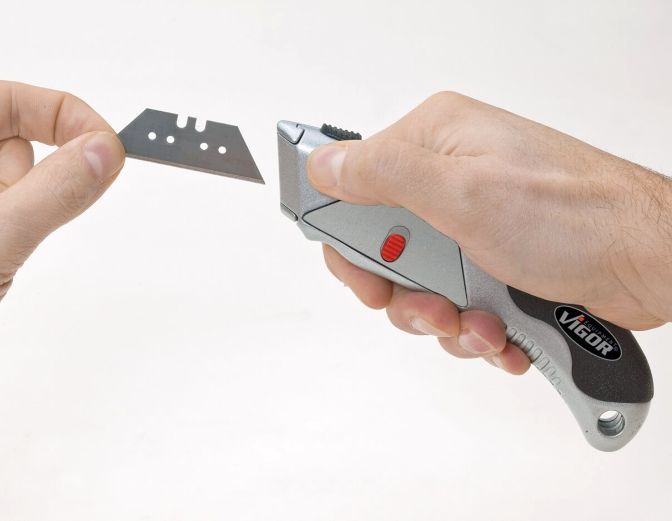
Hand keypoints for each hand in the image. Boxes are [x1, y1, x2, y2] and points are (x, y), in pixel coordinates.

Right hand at [307, 92, 671, 373]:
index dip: (347, 237)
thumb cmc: (575, 216)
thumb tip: (321, 164)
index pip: (352, 183)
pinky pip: (456, 302)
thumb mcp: (461, 192)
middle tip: (433, 304)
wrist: (651, 261)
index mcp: (434, 142)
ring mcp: (473, 221)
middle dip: (405, 291)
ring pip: (420, 284)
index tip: (363, 274)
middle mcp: (451, 178)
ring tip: (480, 323)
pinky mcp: (495, 260)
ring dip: (444, 317)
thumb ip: (381, 174)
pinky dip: (474, 328)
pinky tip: (501, 331)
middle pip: (384, 245)